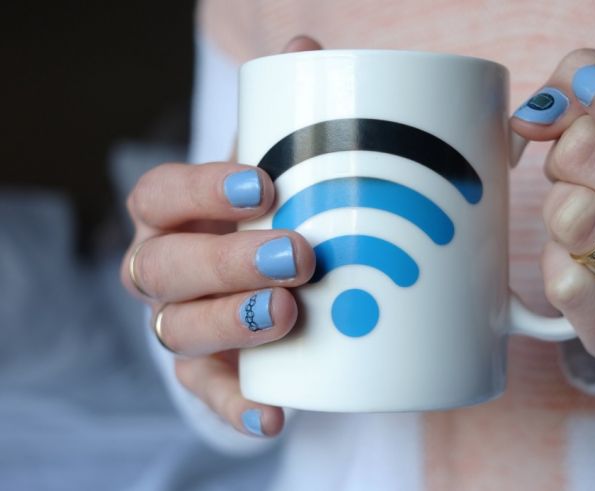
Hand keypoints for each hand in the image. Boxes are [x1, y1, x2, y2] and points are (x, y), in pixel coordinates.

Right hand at [120, 36, 321, 436]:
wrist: (279, 274)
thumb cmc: (274, 211)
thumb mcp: (283, 162)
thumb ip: (292, 112)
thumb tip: (303, 49)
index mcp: (175, 211)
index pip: (160, 195)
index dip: (201, 188)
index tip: (265, 182)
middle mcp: (165, 268)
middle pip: (165, 267)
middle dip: (226, 261)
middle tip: (298, 253)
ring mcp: (181, 323)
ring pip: (177, 329)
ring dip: (230, 324)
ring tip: (290, 316)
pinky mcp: (208, 372)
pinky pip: (208, 394)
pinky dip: (237, 406)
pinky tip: (276, 412)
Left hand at [511, 49, 594, 369]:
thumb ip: (594, 74)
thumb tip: (541, 113)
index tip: (588, 91)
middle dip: (570, 149)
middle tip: (582, 165)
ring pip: (577, 221)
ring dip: (559, 205)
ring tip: (585, 214)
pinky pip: (567, 286)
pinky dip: (555, 262)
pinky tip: (580, 261)